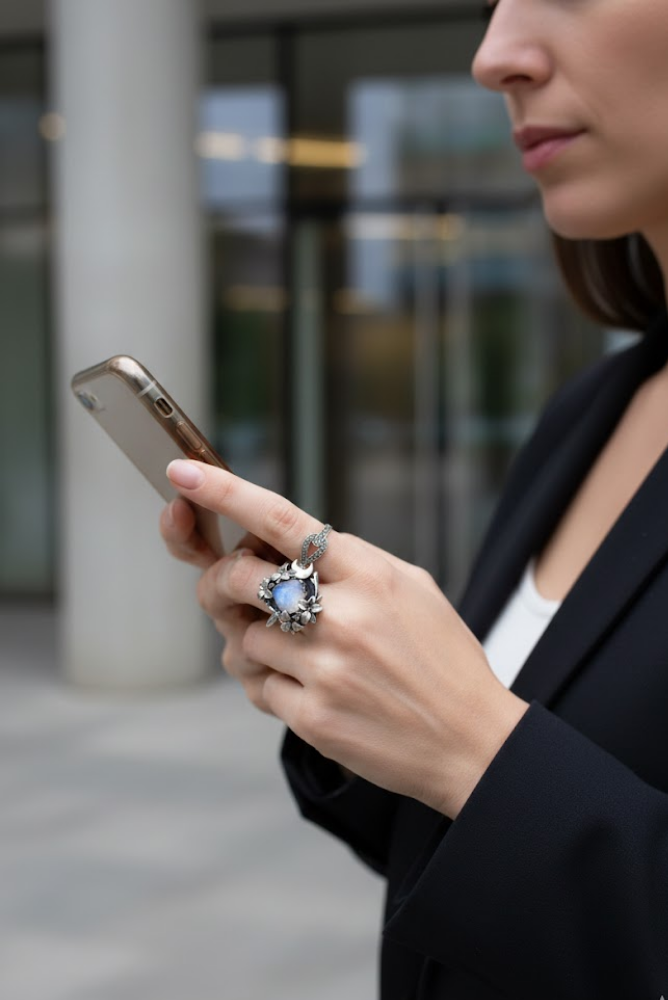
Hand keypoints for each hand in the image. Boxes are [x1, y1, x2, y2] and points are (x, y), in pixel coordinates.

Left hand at [164, 460, 529, 818]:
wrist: (471, 742)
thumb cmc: (441, 660)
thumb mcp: (411, 588)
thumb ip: (349, 563)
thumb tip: (282, 545)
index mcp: (370, 573)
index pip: (283, 519)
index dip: (226, 492)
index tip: (184, 474)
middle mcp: (344, 616)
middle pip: (240, 578)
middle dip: (219, 581)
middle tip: (229, 591)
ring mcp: (326, 669)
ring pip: (242, 639)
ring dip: (251, 642)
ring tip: (292, 651)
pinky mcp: (314, 718)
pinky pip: (257, 689)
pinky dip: (270, 684)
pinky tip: (307, 687)